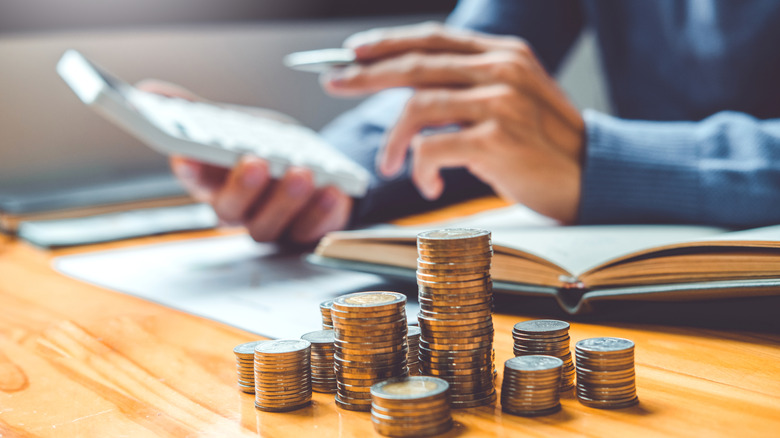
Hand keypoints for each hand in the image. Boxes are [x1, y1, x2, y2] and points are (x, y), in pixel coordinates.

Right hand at [137, 80, 352, 243]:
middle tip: (257, 161)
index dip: (189, 168)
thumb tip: (148, 91)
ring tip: (302, 172)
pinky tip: (332, 190)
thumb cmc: (264, 149)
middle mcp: (237, 210)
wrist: (313, 169)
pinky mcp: (304, 233)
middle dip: (243, 187)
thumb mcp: (234, 125)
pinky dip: (322, 212)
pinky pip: (310, 231)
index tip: (189, 153)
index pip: (192, 177)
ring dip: (285, 200)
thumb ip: (197, 112)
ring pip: (268, 225)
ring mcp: (270, 225)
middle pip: (230, 210)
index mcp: (212, 182)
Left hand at [322, 23, 584, 222]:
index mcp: (503, 54)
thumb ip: (469, 88)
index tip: (352, 51)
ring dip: (394, 140)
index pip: (433, 38)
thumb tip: (411, 93)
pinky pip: (432, 147)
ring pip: (417, 106)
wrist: (592, 179)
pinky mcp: (497, 139)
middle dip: (366, 74)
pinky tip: (426, 185)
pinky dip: (419, 168)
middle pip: (415, 64)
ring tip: (390, 164)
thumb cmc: (543, 146)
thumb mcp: (511, 100)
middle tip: (334, 82)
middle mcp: (502, 68)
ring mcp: (500, 102)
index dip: (388, 42)